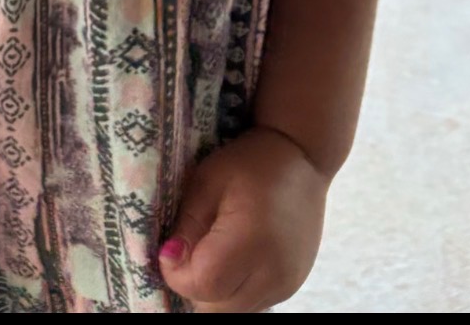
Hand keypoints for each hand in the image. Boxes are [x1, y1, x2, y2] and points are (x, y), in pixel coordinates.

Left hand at [157, 127, 328, 312]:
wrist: (301, 159)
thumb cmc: (248, 164)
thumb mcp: (207, 182)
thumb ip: (187, 225)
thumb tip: (168, 261)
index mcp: (252, 240)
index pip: (204, 285)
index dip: (177, 274)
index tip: (170, 249)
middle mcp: (273, 272)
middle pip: (216, 309)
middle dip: (194, 287)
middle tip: (187, 254)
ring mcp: (286, 285)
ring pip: (233, 311)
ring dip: (214, 293)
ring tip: (210, 254)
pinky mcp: (291, 287)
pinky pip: (250, 304)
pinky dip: (233, 291)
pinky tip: (232, 259)